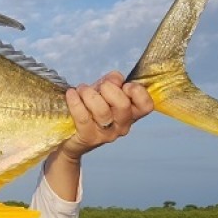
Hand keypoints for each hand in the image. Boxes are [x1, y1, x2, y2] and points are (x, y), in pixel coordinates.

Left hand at [43, 71, 153, 200]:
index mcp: (131, 114)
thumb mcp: (103, 92)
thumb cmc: (90, 110)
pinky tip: (71, 94)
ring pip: (102, 111)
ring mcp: (106, 134)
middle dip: (109, 89)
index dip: (137, 91)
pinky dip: (75, 101)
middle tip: (99, 87)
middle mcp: (122, 126)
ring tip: (81, 90)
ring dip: (89, 94)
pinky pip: (83, 117)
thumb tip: (115, 78)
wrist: (71, 139)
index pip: (146, 105)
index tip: (124, 85)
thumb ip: (112, 82)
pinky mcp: (88, 137)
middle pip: (123, 105)